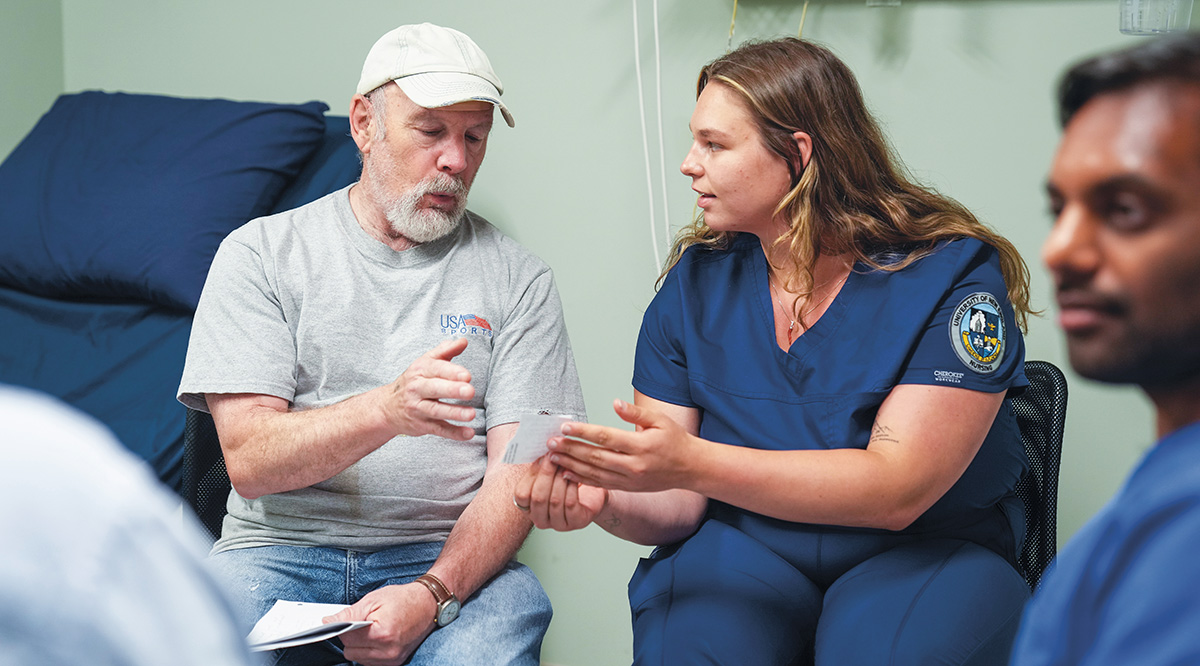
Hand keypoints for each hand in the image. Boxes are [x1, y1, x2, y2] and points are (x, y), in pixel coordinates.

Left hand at [324, 583, 435, 665]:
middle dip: (351, 637)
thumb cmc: (403, 599)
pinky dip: (369, 651)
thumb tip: (328, 622)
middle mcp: (388, 651)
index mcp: (381, 633)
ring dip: (360, 646)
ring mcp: (392, 659)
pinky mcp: (395, 662)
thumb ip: (349, 613)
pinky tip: (377, 638)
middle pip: (350, 652)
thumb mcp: (373, 600)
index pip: (346, 638)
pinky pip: (370, 662)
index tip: (340, 621)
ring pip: (358, 659)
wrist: (428, 605)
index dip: (342, 627)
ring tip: (372, 630)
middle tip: (362, 623)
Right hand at [382, 338, 476, 439]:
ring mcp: (418, 409)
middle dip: (452, 390)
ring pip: (436, 411)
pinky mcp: (422, 425)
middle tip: (470, 391)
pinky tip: (468, 433)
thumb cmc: (413, 382)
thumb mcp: (425, 363)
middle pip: (435, 389)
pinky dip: (453, 433)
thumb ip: (445, 351)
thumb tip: (463, 340)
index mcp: (420, 371)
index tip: (467, 375)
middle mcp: (417, 389)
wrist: (387, 407)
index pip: (435, 369)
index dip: (451, 372)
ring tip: (471, 414)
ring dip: (454, 413)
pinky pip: (439, 429)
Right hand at [514, 455, 607, 530]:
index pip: (521, 495)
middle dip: (546, 474)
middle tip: (554, 456)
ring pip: (554, 500)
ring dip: (560, 478)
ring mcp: (558, 524)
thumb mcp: (551, 475)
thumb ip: (541, 466)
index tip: (541, 457)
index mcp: (529, 508)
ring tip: (565, 463)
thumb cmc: (569, 484)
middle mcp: (540, 520)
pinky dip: (571, 487)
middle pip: (538, 497)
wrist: (593, 495)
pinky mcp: (575, 523)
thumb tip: (540, 450)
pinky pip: (570, 504)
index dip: (531, 475)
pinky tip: (574, 476)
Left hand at [547, 399, 699, 492]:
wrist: (691, 468)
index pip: (606, 437)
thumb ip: (635, 413)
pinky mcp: (628, 488)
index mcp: (641, 446)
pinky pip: (601, 484)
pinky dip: (582, 480)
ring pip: (595, 473)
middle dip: (570, 449)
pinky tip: (567, 474)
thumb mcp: (660, 420)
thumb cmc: (676, 440)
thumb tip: (614, 403)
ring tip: (552, 458)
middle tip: (550, 443)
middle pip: (596, 457)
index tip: (565, 427)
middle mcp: (634, 465)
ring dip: (571, 465)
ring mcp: (630, 480)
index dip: (583, 432)